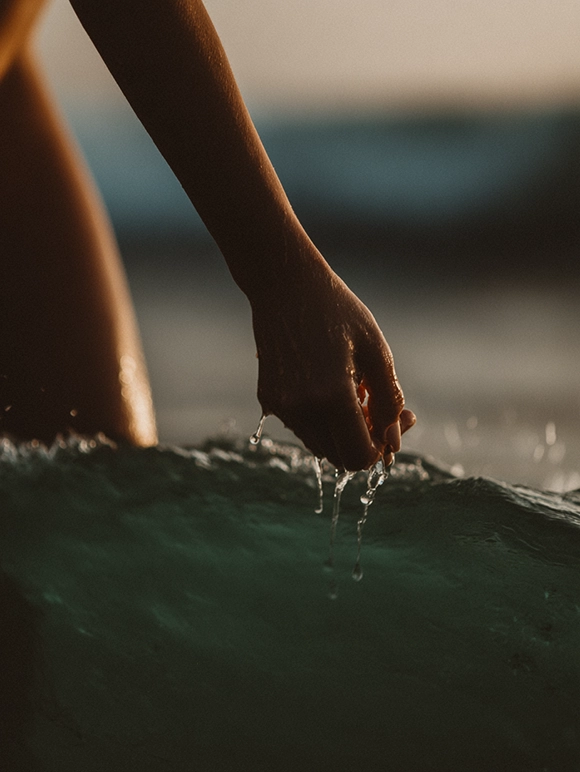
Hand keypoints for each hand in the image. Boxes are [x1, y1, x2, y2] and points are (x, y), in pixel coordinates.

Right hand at [250, 256, 414, 470]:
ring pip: (322, 447)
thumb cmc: (337, 310)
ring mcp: (281, 407)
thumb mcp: (376, 349)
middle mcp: (302, 409)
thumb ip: (389, 400)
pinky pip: (303, 429)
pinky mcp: (269, 400)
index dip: (381, 450)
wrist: (284, 286)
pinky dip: (322, 421)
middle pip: (341, 458)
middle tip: (377, 406)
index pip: (360, 457)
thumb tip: (393, 442)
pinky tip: (330, 386)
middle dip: (365, 441)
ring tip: (354, 391)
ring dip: (343, 432)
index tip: (392, 423)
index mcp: (332, 397)